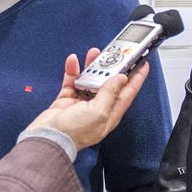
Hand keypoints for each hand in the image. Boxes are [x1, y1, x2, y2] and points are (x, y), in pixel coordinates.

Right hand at [25, 49, 148, 150]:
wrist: (48, 138)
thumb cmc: (74, 132)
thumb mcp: (99, 112)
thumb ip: (110, 93)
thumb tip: (121, 79)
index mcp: (110, 113)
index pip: (128, 93)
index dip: (136, 78)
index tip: (143, 64)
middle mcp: (98, 108)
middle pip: (109, 83)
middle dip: (112, 67)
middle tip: (115, 53)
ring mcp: (82, 103)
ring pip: (90, 79)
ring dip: (92, 65)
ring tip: (94, 53)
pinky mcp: (67, 99)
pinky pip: (72, 81)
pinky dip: (73, 70)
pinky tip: (73, 62)